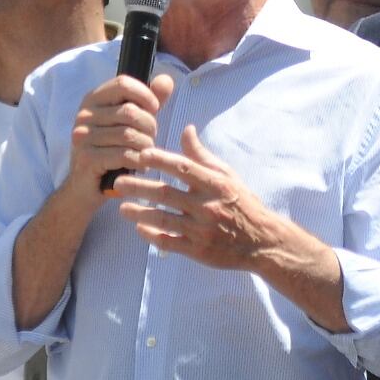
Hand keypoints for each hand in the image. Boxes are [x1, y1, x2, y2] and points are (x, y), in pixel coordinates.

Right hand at [65, 73, 173, 209]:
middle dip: (150, 127)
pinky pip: (124, 155)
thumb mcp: (133, 122)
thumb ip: (149, 101)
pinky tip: (140, 165)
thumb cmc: (114, 149)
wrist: (87, 186)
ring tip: (145, 153)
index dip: (146, 96)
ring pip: (130, 135)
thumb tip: (167, 80)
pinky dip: (138, 161)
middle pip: (130, 111)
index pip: (124, 83)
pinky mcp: (87, 158)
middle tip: (150, 139)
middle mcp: (84, 114)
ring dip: (146, 146)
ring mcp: (82, 136)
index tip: (154, 110)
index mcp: (93, 99)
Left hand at [113, 126, 347, 329]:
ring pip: (163, 219)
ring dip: (139, 213)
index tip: (141, 154)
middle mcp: (207, 206)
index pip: (184, 168)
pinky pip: (169, 242)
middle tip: (118, 181)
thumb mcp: (227, 175)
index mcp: (215, 185)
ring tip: (122, 207)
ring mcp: (201, 230)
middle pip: (166, 194)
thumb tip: (186, 129)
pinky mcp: (198, 250)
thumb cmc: (242, 202)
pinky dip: (152, 235)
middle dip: (139, 187)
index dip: (161, 160)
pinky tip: (140, 228)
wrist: (262, 240)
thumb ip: (202, 155)